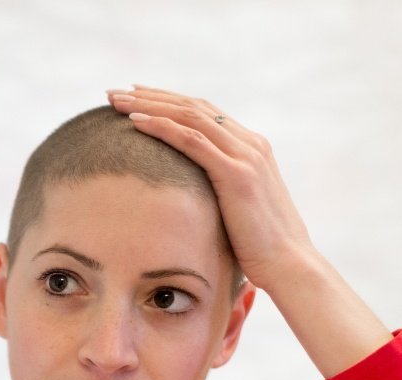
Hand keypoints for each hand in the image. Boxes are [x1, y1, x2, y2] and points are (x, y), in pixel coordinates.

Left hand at [105, 85, 316, 290]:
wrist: (288, 264)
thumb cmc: (258, 247)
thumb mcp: (235, 209)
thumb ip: (217, 191)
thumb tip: (187, 197)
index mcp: (250, 148)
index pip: (203, 112)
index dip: (166, 102)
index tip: (134, 98)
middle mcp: (250, 144)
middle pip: (193, 106)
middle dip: (151, 96)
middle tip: (114, 93)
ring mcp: (246, 156)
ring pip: (190, 116)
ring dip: (149, 106)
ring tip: (115, 101)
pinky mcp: (237, 174)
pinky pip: (193, 140)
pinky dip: (162, 127)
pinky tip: (135, 122)